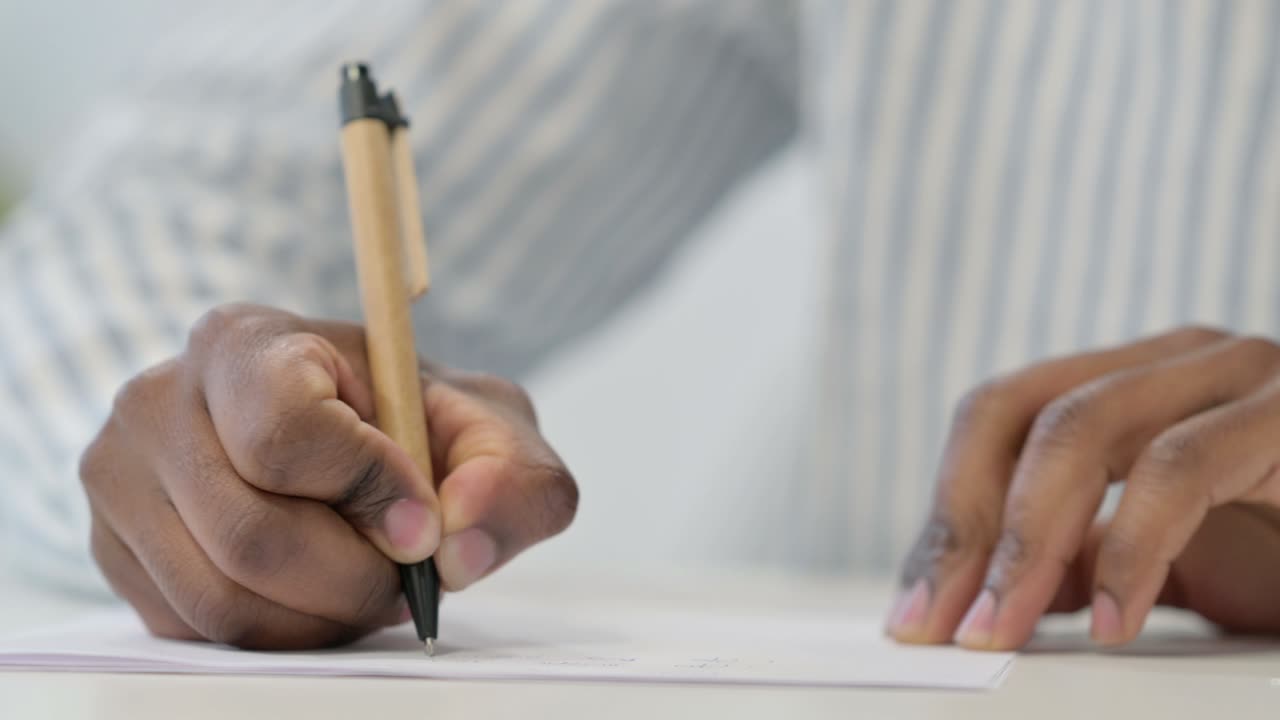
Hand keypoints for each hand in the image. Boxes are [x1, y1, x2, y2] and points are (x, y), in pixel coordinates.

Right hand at [81, 304, 576, 648]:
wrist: (347, 434)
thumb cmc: (414, 422)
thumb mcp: (491, 428)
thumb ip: (512, 476)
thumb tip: (458, 547)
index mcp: (245, 342)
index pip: (284, 436)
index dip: (369, 493)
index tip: (424, 522)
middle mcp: (157, 400)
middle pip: (253, 537)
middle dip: (353, 579)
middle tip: (403, 575)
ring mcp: (119, 478)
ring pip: (221, 599)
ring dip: (320, 616)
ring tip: (368, 583)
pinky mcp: (113, 548)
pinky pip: (194, 629)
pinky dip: (278, 633)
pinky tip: (317, 595)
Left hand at [887, 326, 1279, 648]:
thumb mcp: (1156, 566)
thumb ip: (1070, 566)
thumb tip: (973, 601)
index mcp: (1128, 384)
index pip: (996, 419)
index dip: (943, 515)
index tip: (913, 614)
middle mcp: (1175, 362)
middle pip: (1017, 411)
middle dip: (961, 526)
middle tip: (936, 627)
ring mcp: (1240, 376)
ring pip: (1084, 427)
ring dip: (1023, 541)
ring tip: (996, 631)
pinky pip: (1184, 468)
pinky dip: (1132, 548)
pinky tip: (1108, 622)